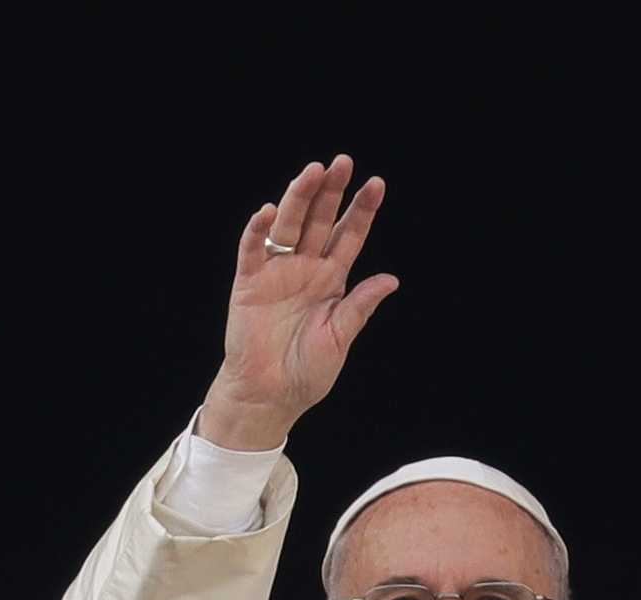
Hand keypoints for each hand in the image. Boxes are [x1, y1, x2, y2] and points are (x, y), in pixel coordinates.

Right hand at [195, 154, 397, 451]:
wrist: (270, 396)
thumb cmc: (307, 372)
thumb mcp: (340, 338)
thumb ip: (359, 306)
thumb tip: (391, 279)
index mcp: (332, 280)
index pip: (349, 236)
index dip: (362, 211)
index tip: (377, 183)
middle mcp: (305, 268)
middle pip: (319, 221)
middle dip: (331, 192)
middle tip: (342, 162)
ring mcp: (277, 272)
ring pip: (288, 226)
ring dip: (298, 199)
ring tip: (311, 172)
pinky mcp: (249, 282)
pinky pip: (253, 250)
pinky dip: (258, 231)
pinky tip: (267, 211)